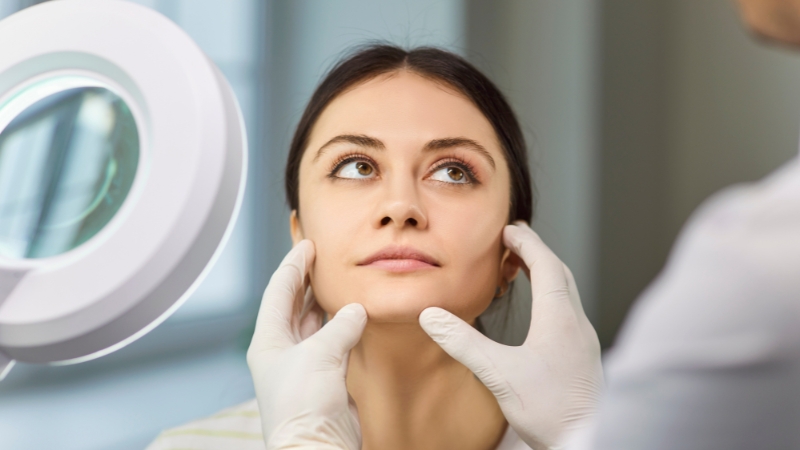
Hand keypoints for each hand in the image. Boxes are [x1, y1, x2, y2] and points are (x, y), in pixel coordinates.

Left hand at [247, 240, 366, 449]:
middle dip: (307, 279)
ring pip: (314, 322)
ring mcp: (304, 364)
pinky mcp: (325, 378)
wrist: (316, 447)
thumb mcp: (320, 355)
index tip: (308, 244)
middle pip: (293, 304)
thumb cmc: (303, 403)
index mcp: (268, 340)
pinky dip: (343, 325)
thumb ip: (340, 326)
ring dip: (324, 301)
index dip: (293, 265)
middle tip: (324, 256)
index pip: (279, 291)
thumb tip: (356, 309)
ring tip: (337, 278)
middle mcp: (283, 349)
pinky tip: (353, 313)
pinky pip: (333, 341)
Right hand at [419, 222, 602, 449]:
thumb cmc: (549, 410)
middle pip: (560, 274)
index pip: (545, 265)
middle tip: (514, 242)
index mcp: (559, 318)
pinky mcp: (584, 356)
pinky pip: (569, 311)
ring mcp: (584, 340)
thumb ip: (464, 343)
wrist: (586, 442)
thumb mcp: (499, 373)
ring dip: (546, 274)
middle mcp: (576, 324)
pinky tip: (540, 314)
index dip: (527, 244)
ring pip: (567, 293)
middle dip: (537, 253)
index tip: (509, 230)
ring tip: (523, 271)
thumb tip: (432, 316)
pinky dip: (552, 297)